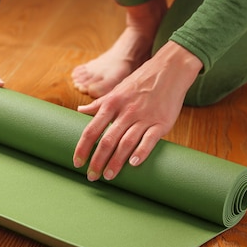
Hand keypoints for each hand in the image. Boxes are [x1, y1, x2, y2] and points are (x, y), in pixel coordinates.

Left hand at [72, 41, 202, 180]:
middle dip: (97, 161)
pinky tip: (134, 164)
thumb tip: (80, 111)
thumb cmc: (140, 82)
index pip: (91, 130)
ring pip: (126, 143)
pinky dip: (141, 152)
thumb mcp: (116, 91)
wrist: (170, 69)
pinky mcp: (161, 122)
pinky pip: (149, 140)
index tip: (77, 163)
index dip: (82, 148)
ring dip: (116, 162)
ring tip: (108, 176)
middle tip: (91, 176)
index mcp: (111, 104)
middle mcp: (126, 112)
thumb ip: (98, 104)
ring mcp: (144, 117)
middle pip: (107, 140)